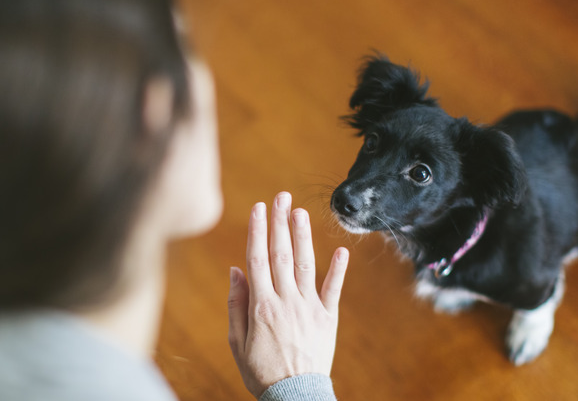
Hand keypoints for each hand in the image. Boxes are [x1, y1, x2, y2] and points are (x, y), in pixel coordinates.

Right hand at [227, 192, 349, 397]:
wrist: (294, 397)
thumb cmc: (261, 370)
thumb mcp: (237, 341)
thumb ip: (236, 304)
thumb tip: (237, 270)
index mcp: (261, 305)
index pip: (258, 259)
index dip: (258, 231)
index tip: (259, 208)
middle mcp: (285, 301)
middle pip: (281, 254)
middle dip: (280, 222)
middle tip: (282, 196)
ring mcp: (309, 308)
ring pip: (305, 265)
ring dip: (303, 236)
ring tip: (301, 211)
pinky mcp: (327, 318)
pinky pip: (333, 290)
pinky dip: (338, 270)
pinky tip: (341, 249)